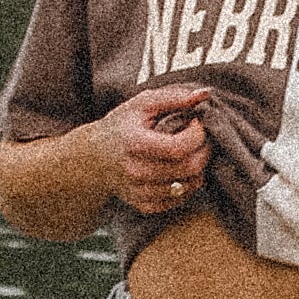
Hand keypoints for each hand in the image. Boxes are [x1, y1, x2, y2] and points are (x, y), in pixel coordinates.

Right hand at [108, 82, 213, 218]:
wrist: (93, 158)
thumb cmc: (122, 126)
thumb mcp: (141, 104)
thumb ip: (173, 97)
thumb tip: (205, 94)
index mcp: (133, 142)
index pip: (179, 147)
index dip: (197, 135)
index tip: (196, 123)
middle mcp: (134, 171)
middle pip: (188, 168)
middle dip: (204, 152)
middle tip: (201, 140)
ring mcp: (138, 191)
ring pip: (187, 187)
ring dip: (198, 169)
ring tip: (192, 154)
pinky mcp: (143, 205)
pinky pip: (177, 201)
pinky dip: (187, 186)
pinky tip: (181, 171)